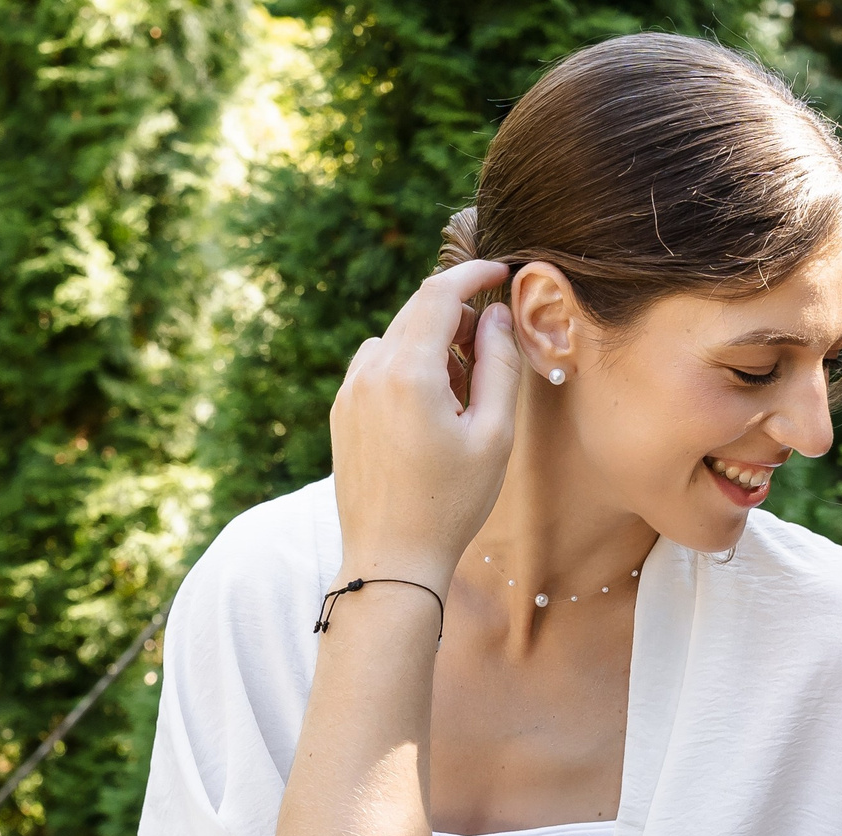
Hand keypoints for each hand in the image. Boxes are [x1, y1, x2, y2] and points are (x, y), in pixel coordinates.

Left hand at [330, 260, 523, 585]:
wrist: (391, 557)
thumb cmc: (451, 502)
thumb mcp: (494, 434)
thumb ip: (499, 364)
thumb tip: (496, 316)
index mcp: (409, 372)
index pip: (439, 293)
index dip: (473, 273)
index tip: (500, 271)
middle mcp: (370, 372)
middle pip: (416, 311)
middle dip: (457, 317)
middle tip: (489, 355)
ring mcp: (349, 392)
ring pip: (395, 338)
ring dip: (431, 345)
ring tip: (459, 396)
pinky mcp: (340, 412)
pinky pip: (375, 366)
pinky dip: (405, 367)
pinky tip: (427, 410)